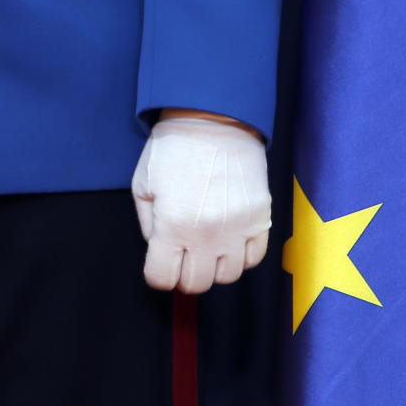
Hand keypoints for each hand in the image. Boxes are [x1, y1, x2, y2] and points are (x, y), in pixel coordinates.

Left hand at [132, 114, 270, 292]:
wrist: (216, 120)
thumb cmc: (174, 149)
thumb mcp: (143, 186)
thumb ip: (148, 226)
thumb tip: (161, 250)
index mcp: (172, 225)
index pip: (162, 279)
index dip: (158, 274)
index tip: (162, 262)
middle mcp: (206, 234)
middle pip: (196, 284)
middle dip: (185, 274)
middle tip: (184, 255)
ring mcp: (238, 228)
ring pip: (227, 276)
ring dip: (215, 266)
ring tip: (210, 246)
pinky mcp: (261, 219)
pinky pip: (254, 259)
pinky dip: (241, 256)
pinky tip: (232, 239)